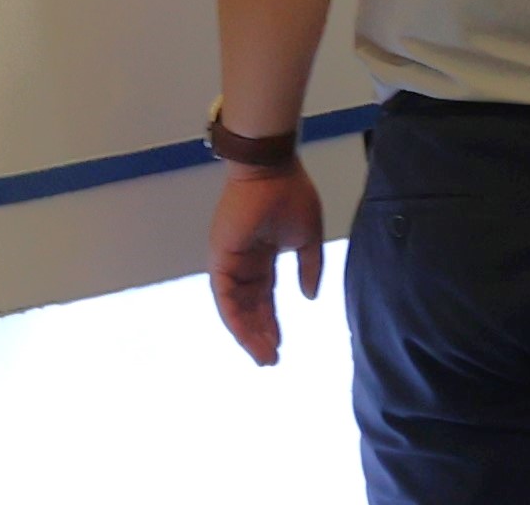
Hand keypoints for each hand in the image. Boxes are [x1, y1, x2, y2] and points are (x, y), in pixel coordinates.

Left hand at [207, 161, 326, 365]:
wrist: (271, 169)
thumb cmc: (290, 195)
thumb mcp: (308, 238)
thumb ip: (309, 268)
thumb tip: (308, 297)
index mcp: (262, 254)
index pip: (264, 296)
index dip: (271, 321)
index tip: (281, 346)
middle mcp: (243, 261)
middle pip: (249, 306)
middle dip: (260, 334)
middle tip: (271, 360)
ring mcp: (229, 260)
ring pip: (235, 307)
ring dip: (248, 333)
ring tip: (264, 356)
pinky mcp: (220, 258)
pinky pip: (224, 296)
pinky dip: (234, 319)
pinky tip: (248, 338)